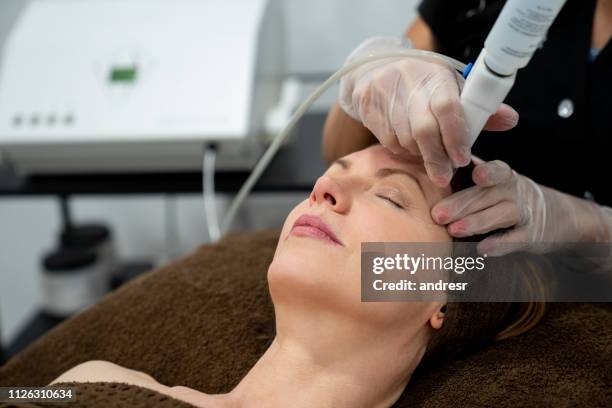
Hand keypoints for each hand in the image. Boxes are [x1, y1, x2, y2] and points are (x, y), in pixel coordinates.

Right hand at [338, 37, 518, 186]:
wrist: (375, 69)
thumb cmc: (422, 84)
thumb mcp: (451, 88)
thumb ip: (478, 108)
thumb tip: (510, 120)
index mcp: (435, 74)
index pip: (448, 107)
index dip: (456, 136)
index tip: (462, 159)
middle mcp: (408, 80)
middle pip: (423, 130)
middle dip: (437, 158)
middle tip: (445, 177)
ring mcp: (384, 93)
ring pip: (404, 139)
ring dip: (420, 154)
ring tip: (428, 156)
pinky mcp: (366, 105)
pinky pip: (387, 140)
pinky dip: (401, 149)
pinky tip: (409, 146)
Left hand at [431, 158, 611, 255]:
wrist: (556, 215)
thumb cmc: (506, 195)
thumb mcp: (495, 181)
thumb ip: (468, 174)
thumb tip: (431, 167)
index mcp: (503, 174)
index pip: (497, 169)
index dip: (488, 171)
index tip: (476, 175)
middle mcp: (516, 191)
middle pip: (488, 196)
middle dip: (461, 204)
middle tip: (437, 214)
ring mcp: (525, 214)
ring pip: (501, 216)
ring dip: (476, 223)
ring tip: (453, 230)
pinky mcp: (531, 236)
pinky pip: (515, 240)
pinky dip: (499, 245)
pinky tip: (481, 249)